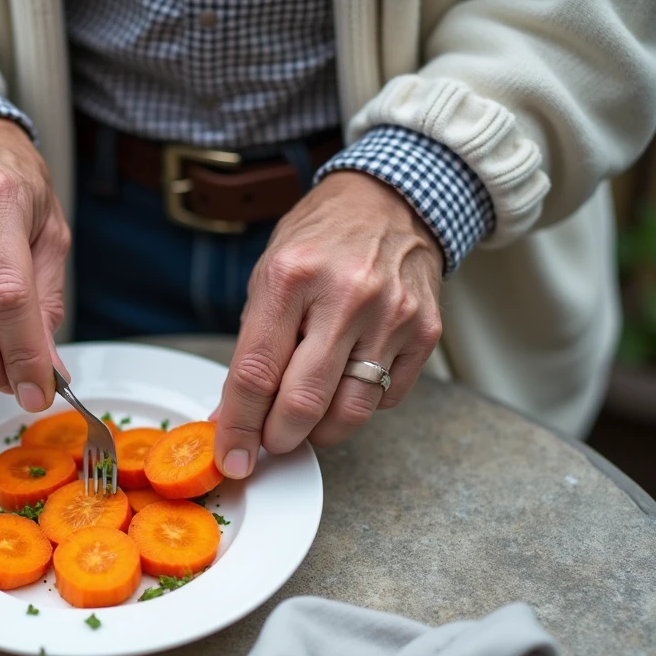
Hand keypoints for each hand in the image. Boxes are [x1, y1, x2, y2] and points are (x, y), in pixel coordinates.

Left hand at [213, 171, 443, 477]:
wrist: (390, 201)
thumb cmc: (321, 239)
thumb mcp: (268, 274)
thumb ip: (252, 347)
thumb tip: (231, 416)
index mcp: (292, 277)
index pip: (256, 373)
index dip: (239, 426)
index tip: (232, 455)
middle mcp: (345, 296)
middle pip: (303, 402)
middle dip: (278, 438)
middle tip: (268, 440)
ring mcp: (391, 315)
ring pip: (349, 412)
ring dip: (318, 433)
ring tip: (304, 422)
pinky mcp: (424, 332)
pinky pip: (385, 398)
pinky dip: (357, 407)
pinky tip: (344, 386)